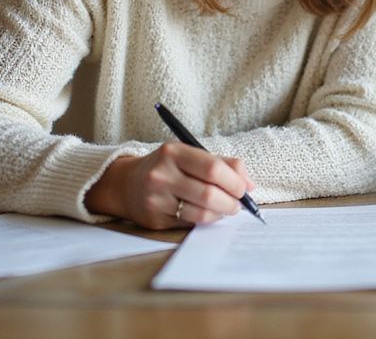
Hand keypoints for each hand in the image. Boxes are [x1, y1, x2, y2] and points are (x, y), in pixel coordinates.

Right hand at [85, 142, 254, 229]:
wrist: (126, 184)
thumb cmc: (167, 167)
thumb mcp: (189, 155)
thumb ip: (222, 164)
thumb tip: (250, 185)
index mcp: (173, 153)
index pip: (212, 168)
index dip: (234, 181)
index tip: (244, 188)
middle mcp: (161, 175)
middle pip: (209, 193)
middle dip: (232, 201)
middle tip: (239, 204)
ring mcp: (156, 199)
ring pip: (200, 213)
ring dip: (221, 213)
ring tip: (226, 209)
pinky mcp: (154, 219)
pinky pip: (189, 224)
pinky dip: (205, 220)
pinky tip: (208, 214)